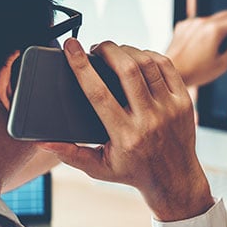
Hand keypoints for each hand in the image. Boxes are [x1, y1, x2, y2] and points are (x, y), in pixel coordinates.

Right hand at [39, 38, 213, 221]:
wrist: (176, 179)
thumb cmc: (134, 172)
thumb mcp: (99, 168)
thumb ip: (70, 154)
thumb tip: (43, 141)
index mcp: (125, 135)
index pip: (98, 93)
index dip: (81, 66)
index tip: (71, 47)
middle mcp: (149, 119)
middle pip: (127, 70)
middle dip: (108, 50)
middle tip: (96, 47)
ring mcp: (170, 108)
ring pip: (148, 64)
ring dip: (128, 51)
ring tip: (115, 53)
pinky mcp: (184, 101)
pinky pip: (167, 66)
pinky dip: (150, 56)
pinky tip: (138, 58)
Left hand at [165, 10, 226, 85]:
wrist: (172, 72)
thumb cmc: (195, 72)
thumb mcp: (223, 65)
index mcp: (215, 31)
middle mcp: (203, 22)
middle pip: (226, 14)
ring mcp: (192, 22)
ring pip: (212, 19)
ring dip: (220, 26)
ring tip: (217, 45)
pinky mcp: (183, 25)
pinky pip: (199, 23)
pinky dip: (205, 30)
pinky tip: (202, 44)